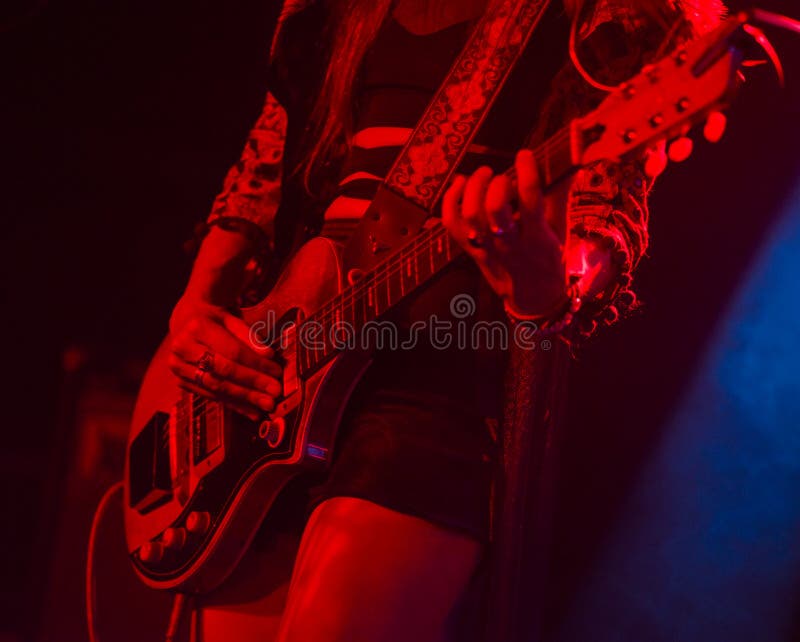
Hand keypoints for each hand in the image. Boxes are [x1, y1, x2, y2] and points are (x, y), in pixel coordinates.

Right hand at [168, 296, 282, 419]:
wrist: (184, 321)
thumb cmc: (214, 319)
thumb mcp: (231, 319)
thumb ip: (249, 336)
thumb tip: (269, 355)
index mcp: (197, 327)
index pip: (232, 351)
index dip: (256, 363)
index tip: (276, 372)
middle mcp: (183, 348)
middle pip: (224, 371)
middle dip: (253, 383)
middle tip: (275, 392)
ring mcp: (179, 367)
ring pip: (217, 387)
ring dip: (245, 399)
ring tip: (267, 405)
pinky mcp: (181, 382)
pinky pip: (211, 396)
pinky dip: (234, 405)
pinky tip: (252, 411)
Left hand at [442, 149, 567, 315]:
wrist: (534, 297)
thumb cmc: (549, 257)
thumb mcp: (560, 229)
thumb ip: (561, 194)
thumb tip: (572, 163)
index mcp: (538, 237)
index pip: (530, 200)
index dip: (526, 172)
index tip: (525, 155)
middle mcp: (510, 244)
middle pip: (495, 209)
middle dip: (498, 184)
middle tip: (503, 177)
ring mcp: (488, 249)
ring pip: (471, 215)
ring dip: (474, 188)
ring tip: (484, 174)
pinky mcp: (471, 251)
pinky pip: (451, 224)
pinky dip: (451, 200)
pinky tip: (461, 184)